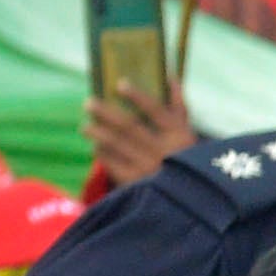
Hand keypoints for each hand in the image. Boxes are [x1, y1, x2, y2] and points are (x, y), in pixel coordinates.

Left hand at [83, 66, 199, 201]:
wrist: (189, 199)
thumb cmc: (185, 157)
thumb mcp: (188, 133)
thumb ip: (178, 105)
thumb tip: (169, 76)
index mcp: (179, 135)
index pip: (155, 111)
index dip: (137, 96)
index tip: (120, 84)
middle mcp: (164, 152)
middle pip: (129, 126)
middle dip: (106, 113)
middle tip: (89, 103)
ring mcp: (149, 169)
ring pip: (117, 145)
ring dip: (98, 133)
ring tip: (86, 126)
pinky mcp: (136, 185)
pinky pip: (113, 165)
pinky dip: (102, 154)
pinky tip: (96, 146)